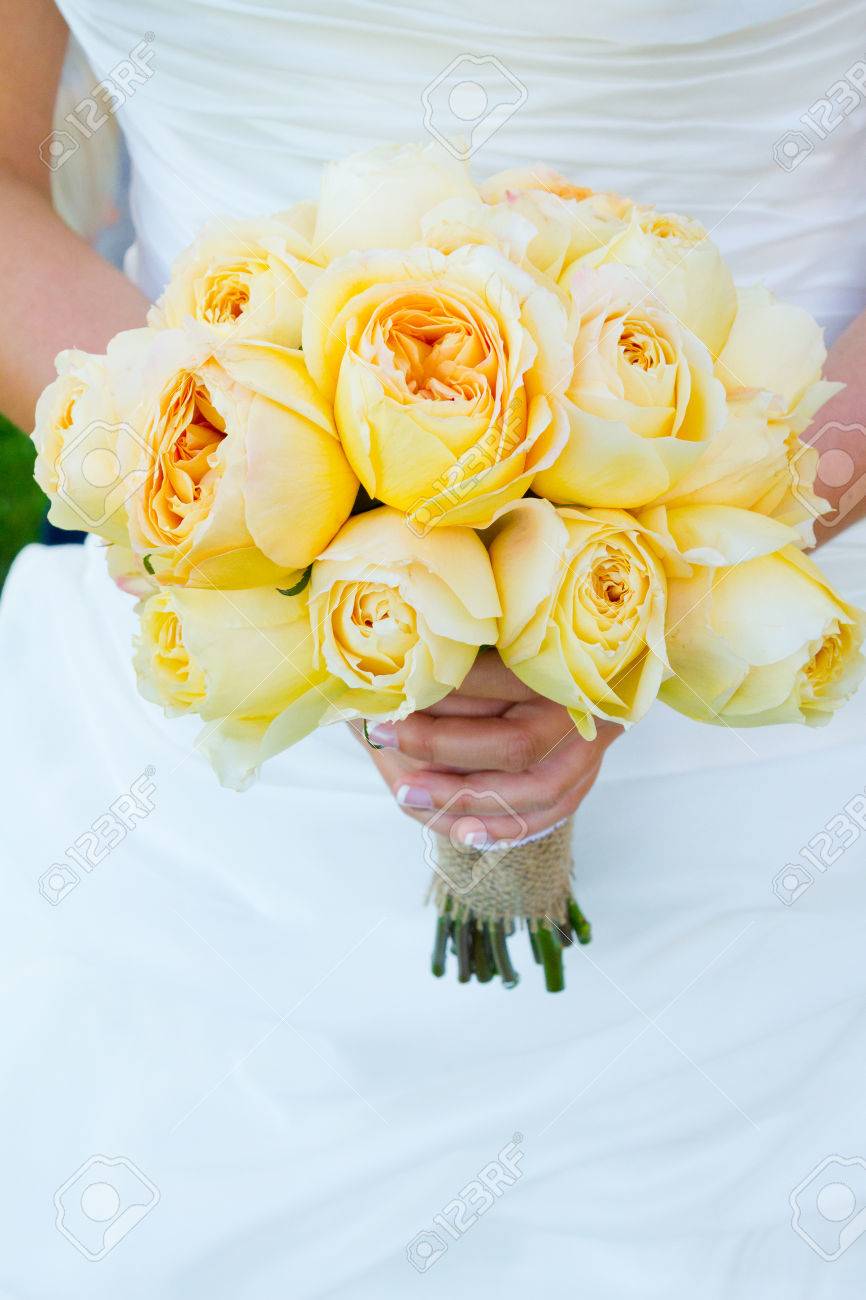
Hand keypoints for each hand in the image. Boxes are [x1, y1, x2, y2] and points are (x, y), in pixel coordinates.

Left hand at [355, 651, 619, 841]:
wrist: (594, 662)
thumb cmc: (531, 639)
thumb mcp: (496, 635)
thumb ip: (461, 656)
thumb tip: (404, 674)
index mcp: (563, 660)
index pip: (495, 684)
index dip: (438, 695)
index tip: (387, 701)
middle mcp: (583, 707)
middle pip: (516, 745)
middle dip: (442, 751)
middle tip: (384, 741)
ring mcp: (590, 747)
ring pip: (534, 789)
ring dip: (466, 799)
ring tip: (406, 795)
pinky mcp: (585, 776)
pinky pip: (548, 813)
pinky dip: (503, 826)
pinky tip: (462, 831)